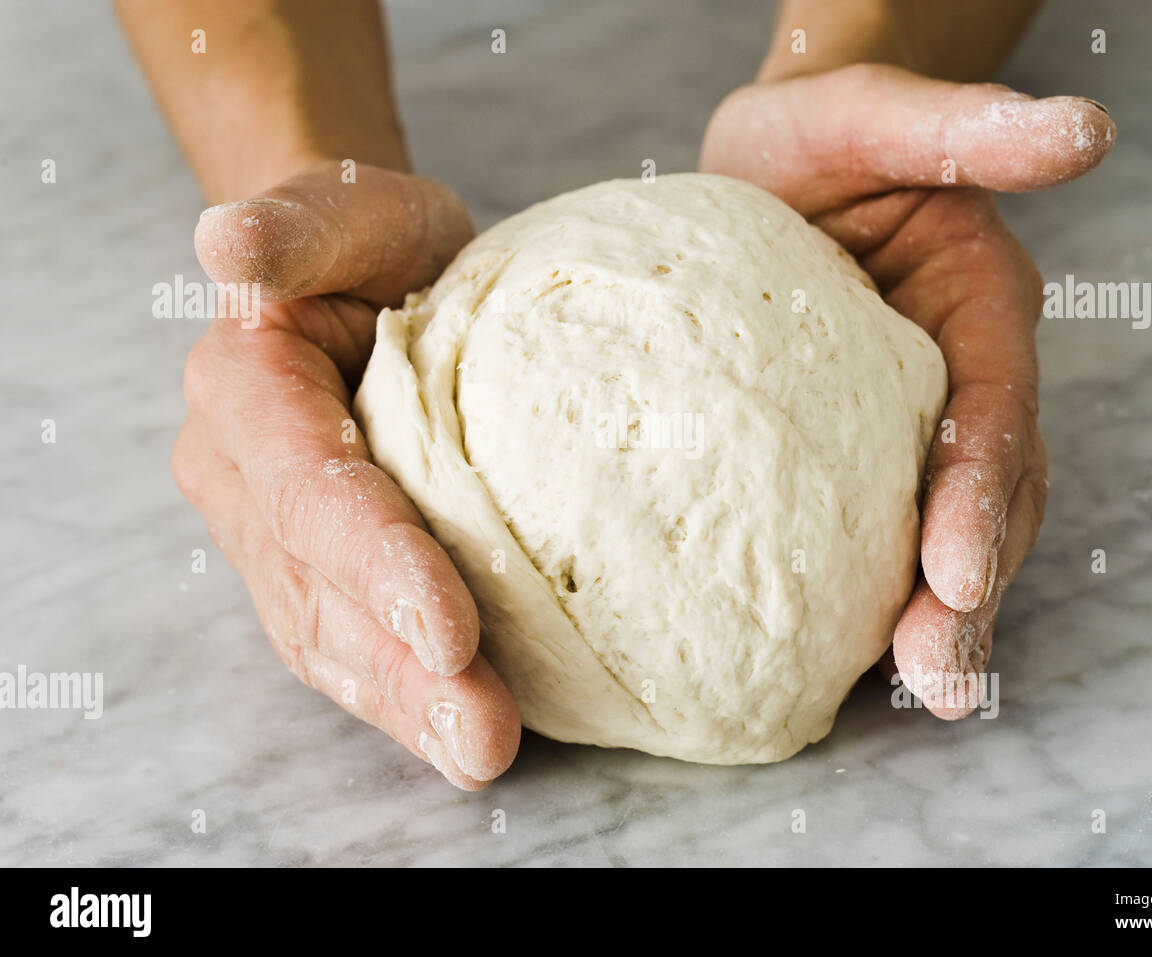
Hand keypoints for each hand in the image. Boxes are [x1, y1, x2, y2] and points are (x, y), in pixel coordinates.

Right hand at [173, 162, 520, 786]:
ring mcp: (277, 535)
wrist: (376, 271)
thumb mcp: (347, 209)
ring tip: (480, 751)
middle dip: (400, 668)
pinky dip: (405, 694)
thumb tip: (228, 243)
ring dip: (406, 704)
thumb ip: (295, 226)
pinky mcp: (322, 568)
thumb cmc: (371, 238)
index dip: (374, 560)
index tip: (450, 625)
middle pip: (319, 587)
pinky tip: (458, 734)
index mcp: (246, 389)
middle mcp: (246, 476)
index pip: (310, 491)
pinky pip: (354, 643)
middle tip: (483, 732)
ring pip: (333, 636)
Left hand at [701, 64, 1115, 716]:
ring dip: (938, 615)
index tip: (956, 569)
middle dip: (969, 594)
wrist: (768, 164)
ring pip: (945, 531)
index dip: (981, 493)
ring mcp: (909, 424)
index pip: (992, 414)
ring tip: (921, 690)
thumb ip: (965, 128)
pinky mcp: (851, 450)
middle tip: (936, 676)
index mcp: (976, 312)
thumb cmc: (816, 138)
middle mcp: (958, 380)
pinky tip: (849, 659)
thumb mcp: (874, 115)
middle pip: (988, 499)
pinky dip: (875, 592)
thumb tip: (1082, 130)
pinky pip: (874, 526)